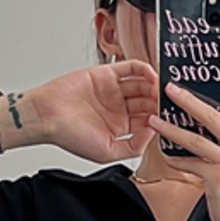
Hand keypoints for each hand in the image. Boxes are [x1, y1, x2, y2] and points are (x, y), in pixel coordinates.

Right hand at [29, 60, 159, 163]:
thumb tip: (152, 133)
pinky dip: (143, 69)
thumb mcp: (107, 152)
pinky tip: (152, 75)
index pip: (147, 122)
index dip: (160, 120)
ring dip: (154, 86)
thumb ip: (132, 147)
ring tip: (164, 88)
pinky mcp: (106, 73)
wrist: (47, 115)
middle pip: (147, 102)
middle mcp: (119, 108)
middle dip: (160, 102)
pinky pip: (129, 68)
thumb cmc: (70, 136)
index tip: (172, 119)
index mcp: (121, 128)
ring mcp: (113, 90)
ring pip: (142, 85)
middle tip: (172, 101)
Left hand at [146, 58, 219, 220]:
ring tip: (154, 119)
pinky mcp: (216, 179)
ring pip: (194, 138)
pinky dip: (174, 159)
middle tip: (170, 88)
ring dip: (170, 128)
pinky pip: (188, 163)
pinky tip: (165, 154)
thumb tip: (211, 119)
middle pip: (215, 114)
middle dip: (188, 99)